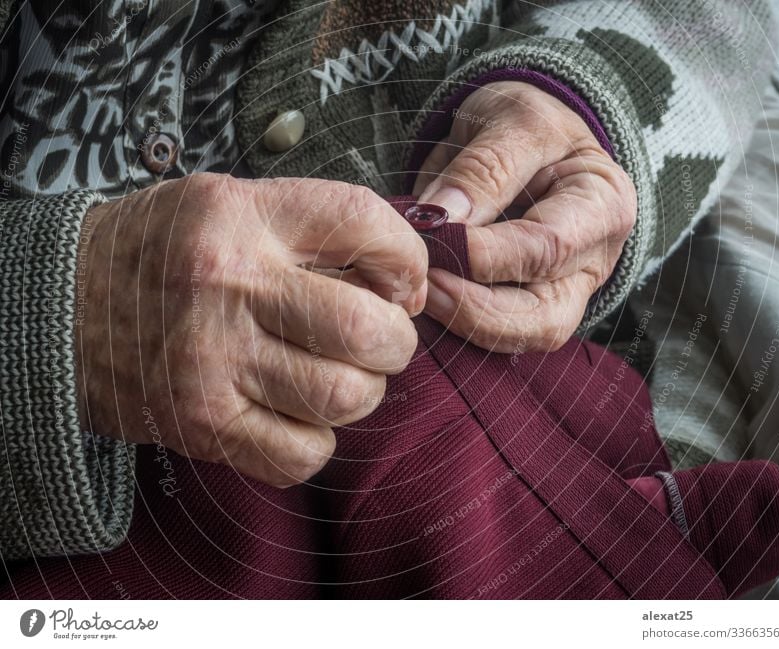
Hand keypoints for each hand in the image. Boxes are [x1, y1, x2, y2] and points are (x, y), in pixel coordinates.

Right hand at [77, 173, 426, 486]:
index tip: (401, 282)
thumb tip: (402, 282)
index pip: (362, 220)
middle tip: (375, 338)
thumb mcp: (229, 204)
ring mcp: (213, 361)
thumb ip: (315, 228)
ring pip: (347, 396)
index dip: (407, 257)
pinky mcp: (201, 423)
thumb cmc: (160, 252)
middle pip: (369, 329)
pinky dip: (317, 440)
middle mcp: (229, 285)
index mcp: (241, 216)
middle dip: (395, 340)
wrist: (58, 306)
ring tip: (333, 373)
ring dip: (361, 390)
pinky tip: (297, 413)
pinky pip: (303, 454)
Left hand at [414, 81, 635, 351]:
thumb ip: (483, 168)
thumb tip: (442, 218)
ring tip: (423, 293)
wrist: (525, 137)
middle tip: (423, 285)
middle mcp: (592, 260)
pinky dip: (462, 324)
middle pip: (545, 315)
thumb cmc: (528, 122)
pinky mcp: (531, 305)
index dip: (485, 255)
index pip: (548, 247)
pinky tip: (430, 300)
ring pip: (525, 337)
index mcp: (602, 205)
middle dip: (476, 309)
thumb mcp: (512, 119)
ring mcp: (564, 291)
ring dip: (467, 324)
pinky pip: (500, 335)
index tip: (432, 242)